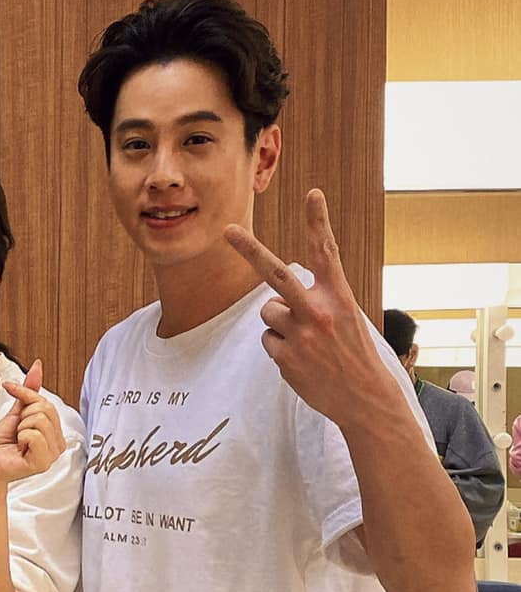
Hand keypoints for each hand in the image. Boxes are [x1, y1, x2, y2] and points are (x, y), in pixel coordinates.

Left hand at [0, 360, 65, 482]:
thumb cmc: (1, 443)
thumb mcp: (17, 412)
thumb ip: (29, 392)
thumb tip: (37, 366)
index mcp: (56, 433)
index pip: (48, 403)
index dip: (27, 397)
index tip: (13, 394)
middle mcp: (58, 445)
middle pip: (45, 410)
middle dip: (24, 415)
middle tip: (17, 431)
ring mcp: (51, 455)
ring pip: (40, 421)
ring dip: (21, 427)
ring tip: (18, 441)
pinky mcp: (42, 463)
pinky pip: (35, 435)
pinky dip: (21, 437)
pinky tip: (19, 448)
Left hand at [224, 191, 390, 432]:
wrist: (364, 398)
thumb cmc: (354, 354)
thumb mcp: (346, 318)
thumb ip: (315, 302)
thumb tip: (275, 303)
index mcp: (339, 296)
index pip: (326, 251)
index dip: (318, 221)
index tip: (312, 193)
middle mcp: (318, 311)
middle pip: (276, 274)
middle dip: (248, 250)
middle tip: (227, 230)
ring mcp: (300, 335)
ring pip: (268, 313)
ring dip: (279, 322)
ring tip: (304, 341)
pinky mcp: (286, 358)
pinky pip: (269, 341)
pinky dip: (280, 348)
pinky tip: (302, 361)